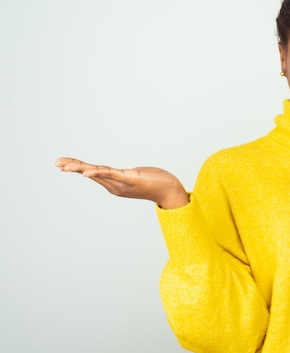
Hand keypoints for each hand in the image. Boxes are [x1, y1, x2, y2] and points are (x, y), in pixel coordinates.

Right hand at [55, 157, 188, 208]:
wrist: (170, 190)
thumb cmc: (156, 182)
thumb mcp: (136, 175)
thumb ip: (125, 174)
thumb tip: (120, 172)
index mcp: (114, 183)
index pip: (92, 172)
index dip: (77, 167)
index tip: (62, 163)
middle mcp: (115, 186)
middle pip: (90, 173)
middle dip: (73, 167)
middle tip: (56, 162)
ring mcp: (121, 183)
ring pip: (97, 173)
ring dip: (80, 168)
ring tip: (65, 166)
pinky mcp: (130, 179)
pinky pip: (111, 174)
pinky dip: (98, 173)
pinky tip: (87, 172)